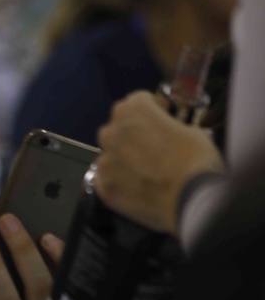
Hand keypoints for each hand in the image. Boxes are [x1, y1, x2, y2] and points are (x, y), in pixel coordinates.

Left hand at [96, 91, 224, 233]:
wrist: (191, 199)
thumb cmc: (196, 159)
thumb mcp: (193, 131)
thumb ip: (171, 126)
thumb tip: (170, 134)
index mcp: (133, 109)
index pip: (139, 101)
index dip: (154, 109)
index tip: (164, 118)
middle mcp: (111, 131)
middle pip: (119, 126)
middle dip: (134, 132)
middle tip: (154, 147)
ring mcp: (104, 160)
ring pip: (110, 153)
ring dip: (123, 157)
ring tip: (145, 171)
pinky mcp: (103, 186)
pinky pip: (106, 178)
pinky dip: (118, 181)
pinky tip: (136, 188)